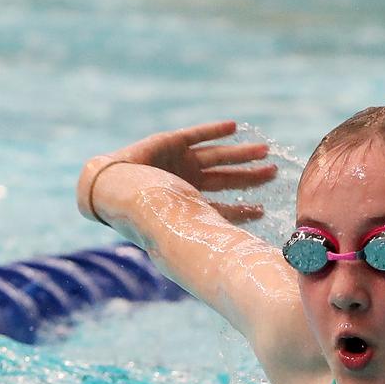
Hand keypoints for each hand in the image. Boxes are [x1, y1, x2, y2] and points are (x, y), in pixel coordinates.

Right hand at [97, 120, 277, 221]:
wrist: (110, 190)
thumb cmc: (144, 211)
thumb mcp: (185, 222)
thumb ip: (209, 230)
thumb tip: (240, 256)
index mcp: (187, 205)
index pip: (221, 208)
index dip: (242, 209)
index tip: (264, 209)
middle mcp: (186, 183)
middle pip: (225, 179)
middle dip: (250, 176)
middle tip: (274, 172)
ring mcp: (178, 162)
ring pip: (216, 156)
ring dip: (240, 153)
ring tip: (264, 150)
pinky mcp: (168, 142)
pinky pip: (194, 135)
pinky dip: (213, 130)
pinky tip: (234, 126)